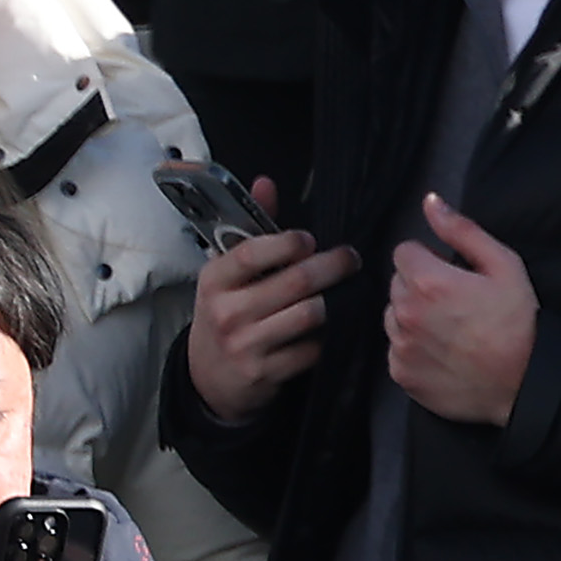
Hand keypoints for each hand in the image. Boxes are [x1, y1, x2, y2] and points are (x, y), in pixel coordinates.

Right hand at [187, 177, 358, 423]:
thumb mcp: (226, 273)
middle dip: (331, 266)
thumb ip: (250, 229)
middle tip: (350, 258)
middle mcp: (227, 310)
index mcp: (215, 278)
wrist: (209, 377)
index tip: (310, 239)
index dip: (288, 242)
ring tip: (343, 292)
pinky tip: (331, 329)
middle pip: (295, 282)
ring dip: (333, 303)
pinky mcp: (267, 373)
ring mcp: (247, 344)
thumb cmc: (226, 312)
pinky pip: (313, 350)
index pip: (253, 252)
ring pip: (310, 315)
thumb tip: (266, 182)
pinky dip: (327, 339)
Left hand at [386, 193, 536, 426]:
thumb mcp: (505, 267)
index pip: (405, 252)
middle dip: (420, 288)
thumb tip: (430, 202)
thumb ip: (462, 231)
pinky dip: (415, 351)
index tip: (454, 277)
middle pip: (397, 284)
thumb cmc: (521, 326)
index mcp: (427, 281)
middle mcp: (405, 313)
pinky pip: (397, 351)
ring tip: (451, 332)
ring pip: (394, 317)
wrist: (526, 387)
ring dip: (414, 319)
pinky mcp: (402, 374)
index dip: (431, 260)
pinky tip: (445, 355)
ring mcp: (401, 346)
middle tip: (456, 306)